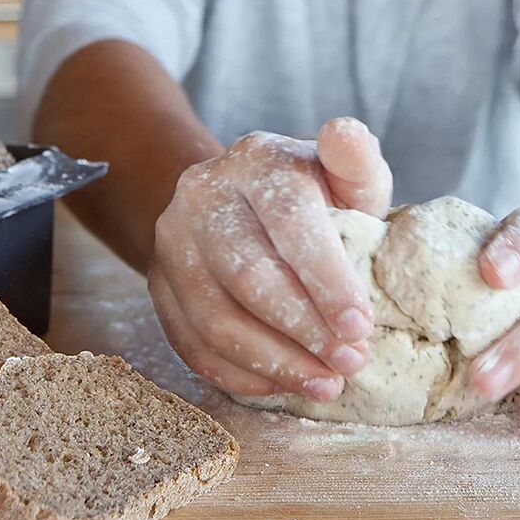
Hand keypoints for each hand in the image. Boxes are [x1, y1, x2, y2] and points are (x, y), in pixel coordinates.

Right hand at [148, 117, 392, 400]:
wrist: (236, 203)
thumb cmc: (309, 198)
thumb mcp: (342, 175)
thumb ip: (355, 160)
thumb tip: (345, 133)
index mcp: (257, 160)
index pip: (289, 220)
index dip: (326, 279)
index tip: (360, 326)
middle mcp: (203, 193)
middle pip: (248, 275)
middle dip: (303, 329)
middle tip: (350, 363)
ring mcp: (172, 240)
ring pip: (215, 316)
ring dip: (273, 361)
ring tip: (323, 383)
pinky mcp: (158, 282)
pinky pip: (189, 341)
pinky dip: (237, 374)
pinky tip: (279, 385)